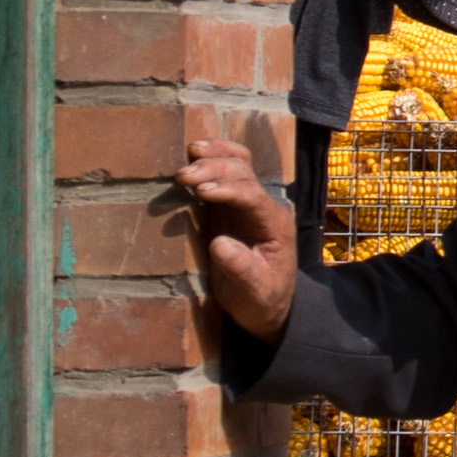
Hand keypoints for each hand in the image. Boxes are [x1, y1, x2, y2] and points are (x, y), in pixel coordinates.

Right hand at [180, 133, 294, 343]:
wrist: (269, 305)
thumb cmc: (263, 299)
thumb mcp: (255, 292)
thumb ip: (242, 269)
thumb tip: (219, 244)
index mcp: (274, 225)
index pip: (253, 197)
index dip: (228, 190)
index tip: (201, 191)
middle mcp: (264, 208)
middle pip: (244, 175)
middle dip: (215, 170)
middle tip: (182, 176)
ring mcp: (248, 205)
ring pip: (239, 166)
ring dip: (215, 157)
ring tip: (189, 153)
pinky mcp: (231, 207)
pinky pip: (228, 173)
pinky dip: (215, 157)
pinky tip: (196, 151)